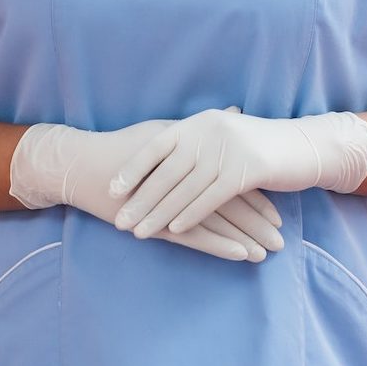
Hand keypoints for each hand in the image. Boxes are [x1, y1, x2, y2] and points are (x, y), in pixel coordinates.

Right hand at [9, 114, 284, 261]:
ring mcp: (171, 200)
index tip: (277, 210)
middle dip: (258, 221)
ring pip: (218, 221)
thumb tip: (234, 110)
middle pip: (230, 201)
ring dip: (245, 236)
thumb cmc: (124, 146)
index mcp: (189, 154)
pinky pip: (195, 236)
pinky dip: (220, 244)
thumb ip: (199, 129)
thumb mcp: (165, 131)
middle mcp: (184, 176)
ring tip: (269, 251)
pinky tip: (241, 254)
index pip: (229, 176)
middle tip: (282, 238)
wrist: (84, 165)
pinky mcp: (157, 220)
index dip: (254, 194)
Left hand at [108, 107, 366, 238]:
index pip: (158, 146)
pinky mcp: (246, 170)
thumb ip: (194, 143)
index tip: (112, 190)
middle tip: (118, 220)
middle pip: (167, 171)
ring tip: (138, 232)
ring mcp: (228, 150)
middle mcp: (209, 132)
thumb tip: (160, 157)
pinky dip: (191, 214)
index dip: (134, 168)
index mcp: (199, 123)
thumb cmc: (257, 144)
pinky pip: (211, 196)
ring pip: (185, 187)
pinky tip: (175, 231)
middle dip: (141, 198)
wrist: (300, 145)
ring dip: (159, 213)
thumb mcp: (222, 136)